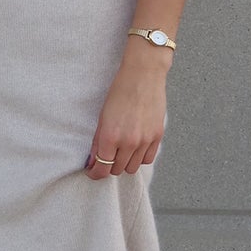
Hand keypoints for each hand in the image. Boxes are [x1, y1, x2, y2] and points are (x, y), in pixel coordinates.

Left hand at [85, 43, 170, 175]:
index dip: (95, 174)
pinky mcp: (157, 136)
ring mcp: (145, 141)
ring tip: (120, 152)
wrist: (143, 76)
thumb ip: (97, 142)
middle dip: (109, 166)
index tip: (92, 172)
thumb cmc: (120, 92)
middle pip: (117, 170)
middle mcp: (128, 142)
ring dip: (124, 163)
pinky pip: (148, 159)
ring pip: (133, 168)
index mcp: (110, 137)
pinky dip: (139, 158)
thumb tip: (93, 161)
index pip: (102, 169)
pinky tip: (135, 149)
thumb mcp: (102, 117)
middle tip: (106, 157)